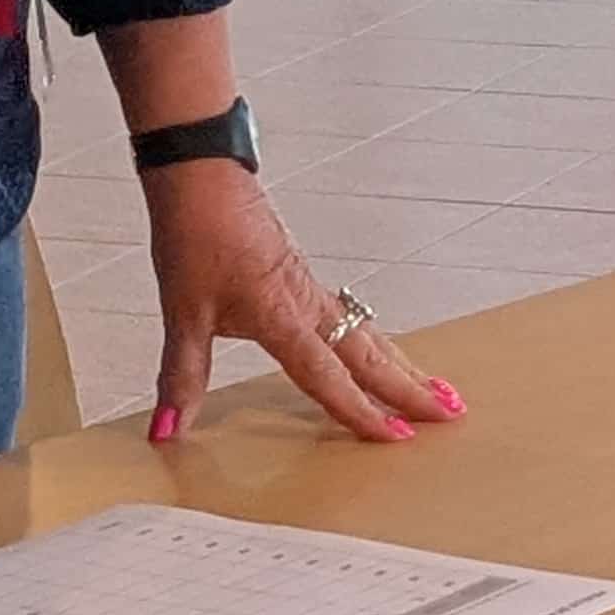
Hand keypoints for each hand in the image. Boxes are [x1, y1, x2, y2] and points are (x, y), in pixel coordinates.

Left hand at [143, 159, 463, 446]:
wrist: (203, 178)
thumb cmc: (196, 235)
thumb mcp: (182, 313)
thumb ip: (182, 376)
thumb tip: (166, 429)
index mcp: (281, 315)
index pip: (327, 375)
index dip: (360, 410)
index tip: (396, 436)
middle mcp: (308, 304)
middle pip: (370, 355)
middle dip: (410, 388)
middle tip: (448, 414)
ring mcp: (312, 290)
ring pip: (370, 336)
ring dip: (403, 366)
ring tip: (437, 390)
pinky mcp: (305, 280)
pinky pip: (354, 320)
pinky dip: (379, 344)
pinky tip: (384, 353)